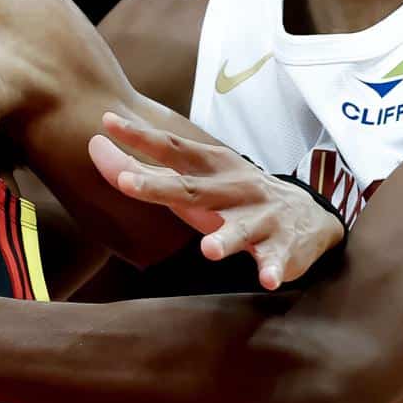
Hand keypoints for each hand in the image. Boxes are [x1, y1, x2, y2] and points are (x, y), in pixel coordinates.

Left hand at [90, 111, 343, 289]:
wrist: (307, 215)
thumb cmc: (233, 196)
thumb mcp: (196, 179)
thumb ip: (148, 170)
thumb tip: (95, 148)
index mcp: (211, 168)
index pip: (171, 149)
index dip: (139, 137)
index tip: (107, 122)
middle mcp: (233, 189)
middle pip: (192, 190)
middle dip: (159, 187)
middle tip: (127, 183)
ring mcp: (259, 218)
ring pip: (240, 230)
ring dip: (225, 240)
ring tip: (210, 251)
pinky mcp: (281, 247)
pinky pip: (275, 261)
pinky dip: (272, 270)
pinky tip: (266, 279)